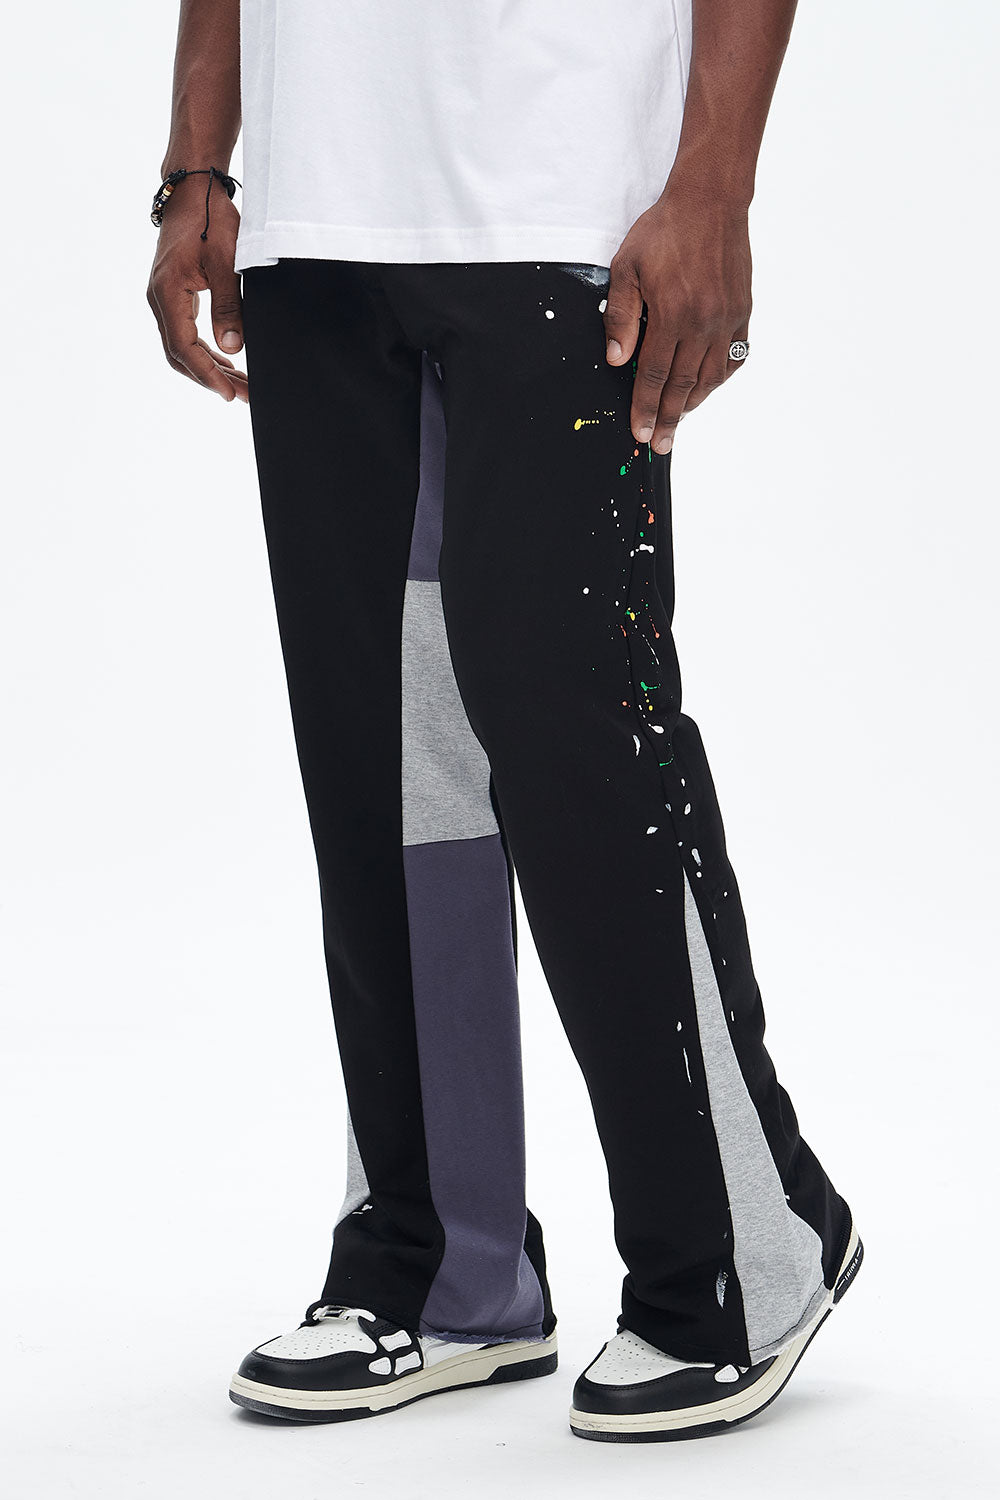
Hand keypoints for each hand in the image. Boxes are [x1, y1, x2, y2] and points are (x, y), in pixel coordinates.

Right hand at [146, 174, 247, 402]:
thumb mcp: (226, 262)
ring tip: (240, 385)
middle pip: (180, 354)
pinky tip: (227, 363)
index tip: (229, 394)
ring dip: (210, 368)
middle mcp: (159, 298)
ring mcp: (164, 297)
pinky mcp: (173, 294)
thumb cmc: (210, 219)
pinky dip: (205, 352)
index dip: (207, 374)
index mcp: (167, 292)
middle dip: (212, 378)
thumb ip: (229, 306)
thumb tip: (233, 347)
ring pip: (182, 347)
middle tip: (244, 395)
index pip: (183, 347)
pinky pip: (184, 333)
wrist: (192, 191)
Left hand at [604, 186, 751, 450]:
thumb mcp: (627, 268)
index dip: (644, 408)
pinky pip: (733, 357)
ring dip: (693, 403)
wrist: (711, 200)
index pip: (653, 376)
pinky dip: (719, 378)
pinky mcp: (742, 311)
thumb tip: (618, 360)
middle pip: (681, 386)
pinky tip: (707, 388)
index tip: (639, 432)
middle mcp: (703, 323)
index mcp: (672, 315)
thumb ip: (621, 317)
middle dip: (667, 418)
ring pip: (709, 377)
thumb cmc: (665, 230)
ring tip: (677, 420)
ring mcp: (726, 319)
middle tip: (658, 443)